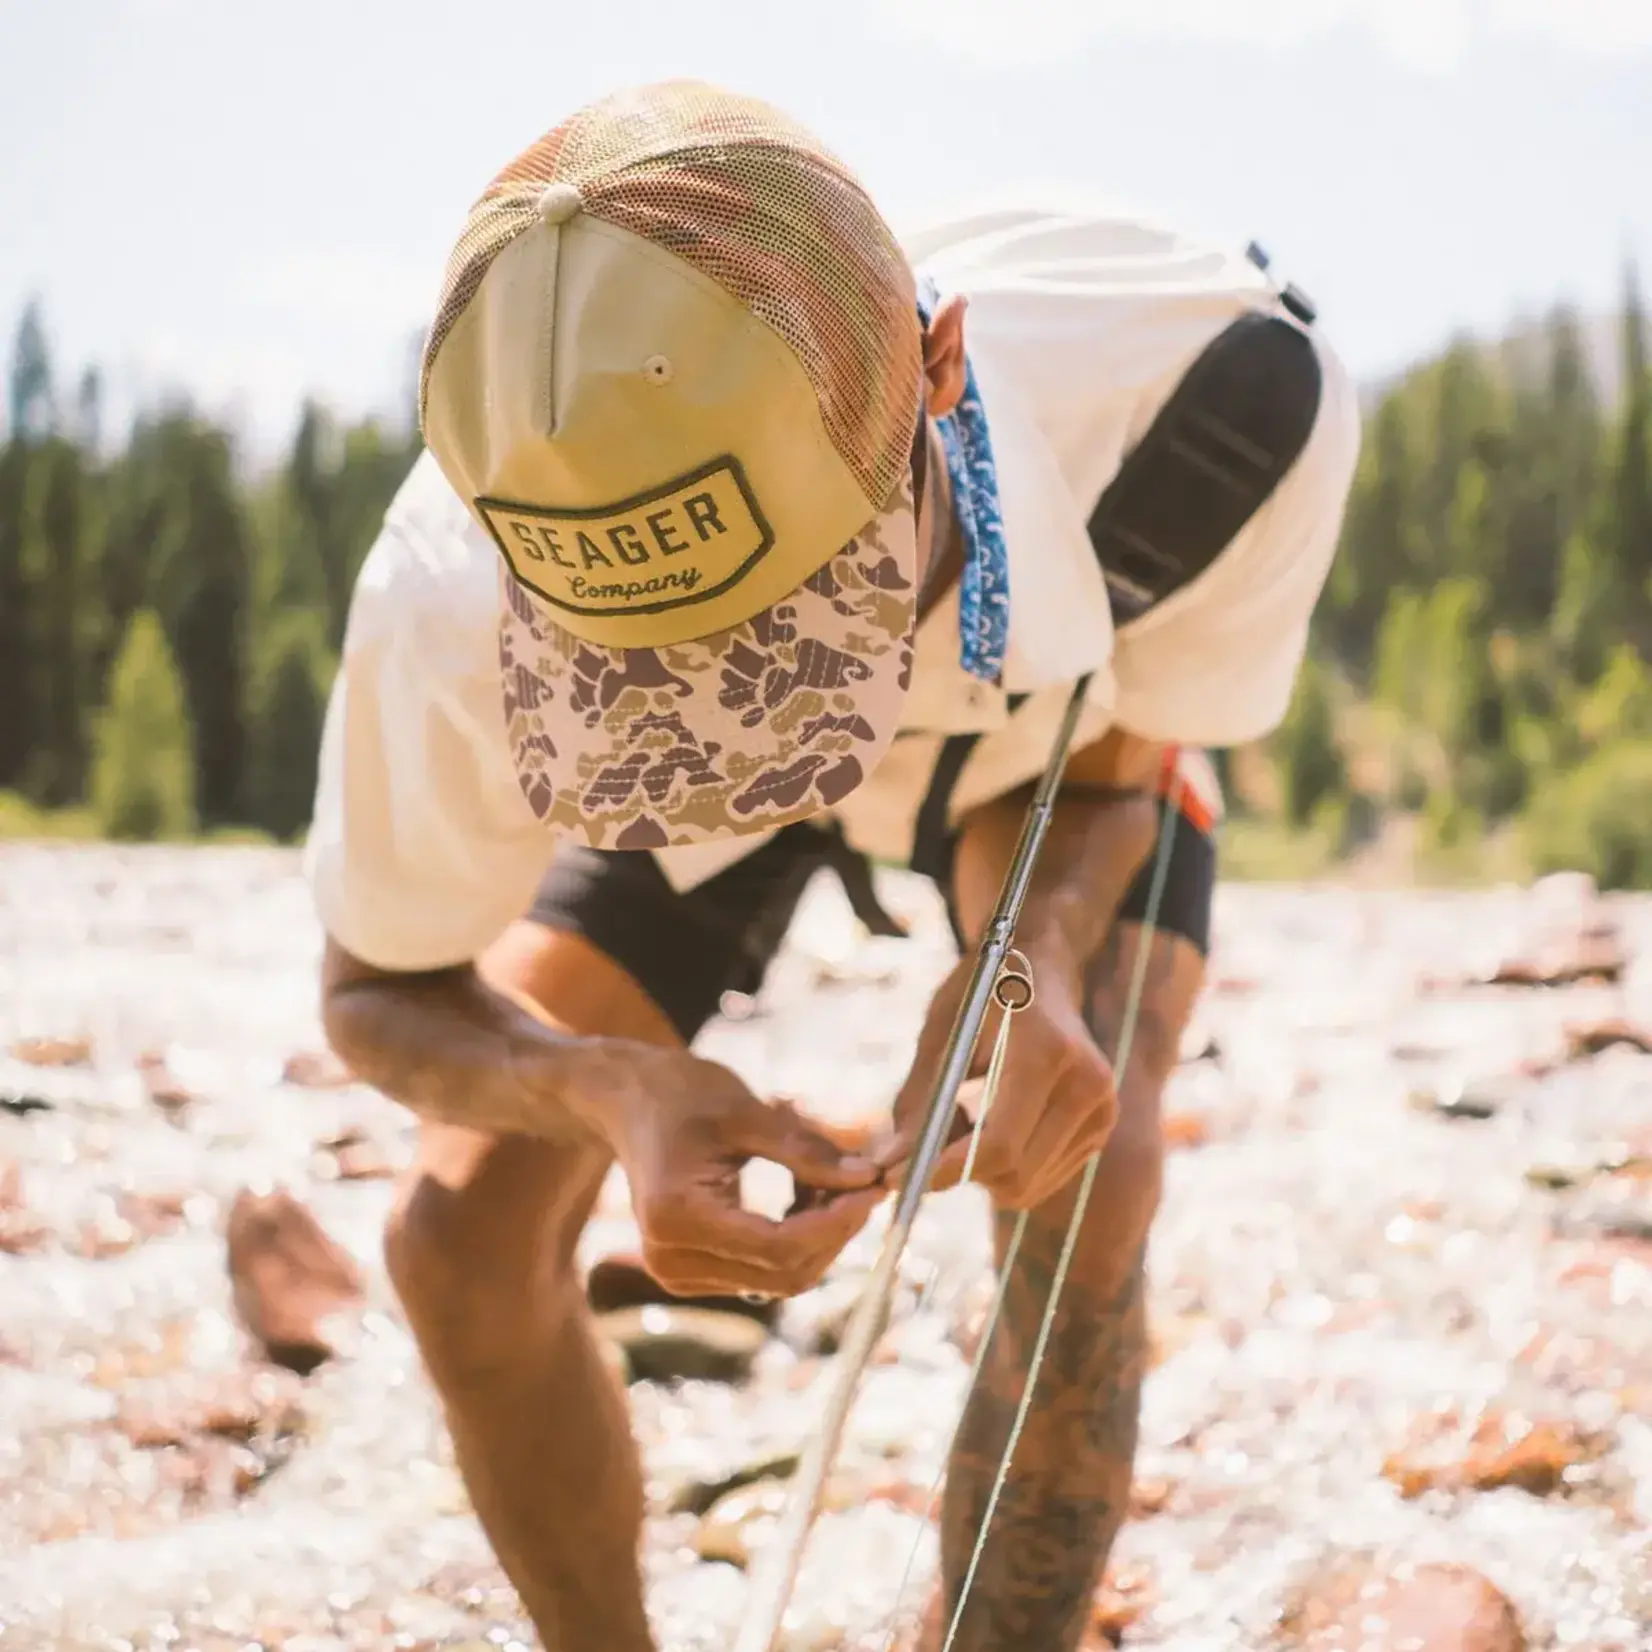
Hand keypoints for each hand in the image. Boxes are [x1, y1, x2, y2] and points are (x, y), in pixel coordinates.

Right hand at [583, 1042, 885, 1298]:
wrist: (628, 1100)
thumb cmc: (681, 1093)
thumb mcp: (747, 1112)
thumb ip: (807, 1151)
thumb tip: (868, 1179)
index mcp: (677, 1216)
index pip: (778, 1247)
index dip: (836, 1224)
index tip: (874, 1187)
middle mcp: (671, 1259)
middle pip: (784, 1272)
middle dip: (835, 1231)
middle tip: (866, 1180)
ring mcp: (678, 1273)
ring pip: (780, 1277)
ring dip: (820, 1235)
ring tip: (831, 1176)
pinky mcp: (691, 1272)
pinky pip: (763, 1271)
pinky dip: (797, 1237)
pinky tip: (804, 1191)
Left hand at [878, 943, 1116, 1209]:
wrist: (1042, 966)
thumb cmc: (983, 991)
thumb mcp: (943, 1032)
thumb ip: (918, 1101)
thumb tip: (888, 1167)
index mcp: (1046, 1051)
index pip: (998, 1143)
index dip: (945, 1171)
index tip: (898, 1180)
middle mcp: (1086, 1084)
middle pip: (1014, 1174)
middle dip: (959, 1174)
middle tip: (921, 1150)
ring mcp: (1102, 1108)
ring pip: (1027, 1185)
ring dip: (982, 1172)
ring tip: (963, 1120)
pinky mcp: (1101, 1125)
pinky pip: (1043, 1177)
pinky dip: (1006, 1167)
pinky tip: (992, 1123)